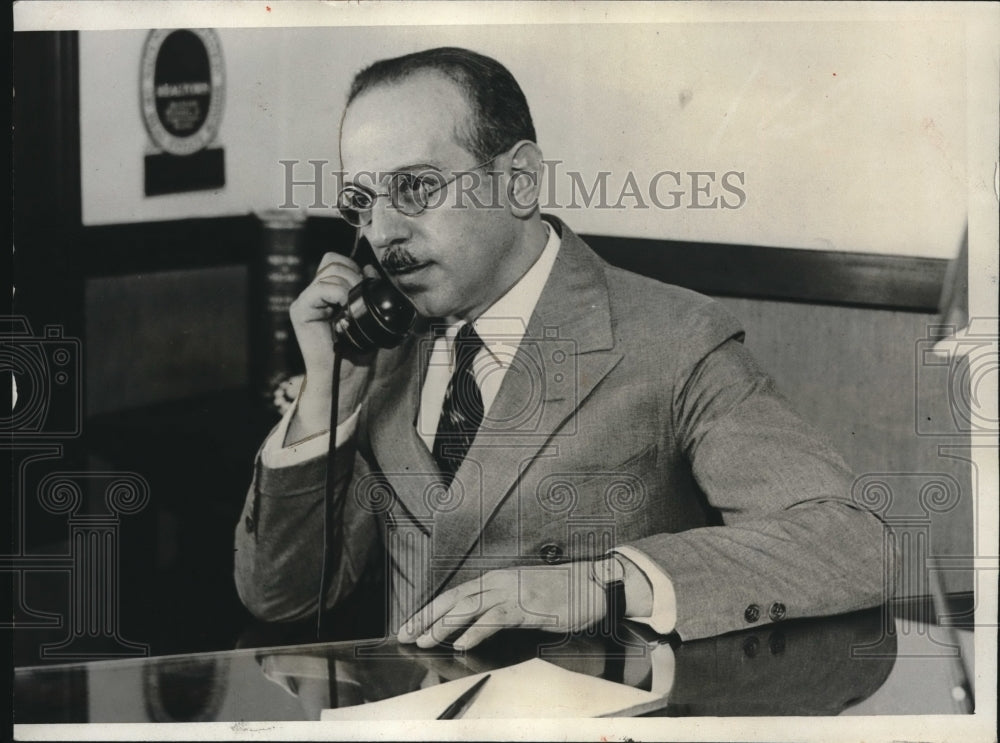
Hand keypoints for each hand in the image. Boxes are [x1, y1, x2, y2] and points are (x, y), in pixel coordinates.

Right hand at [287, 252, 376, 437]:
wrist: (344, 377)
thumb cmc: (357, 350)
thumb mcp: (368, 314)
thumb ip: (366, 290)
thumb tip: (370, 268)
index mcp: (328, 292)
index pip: (336, 261)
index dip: (354, 267)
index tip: (367, 287)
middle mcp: (314, 294)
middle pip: (332, 262)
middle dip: (354, 275)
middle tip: (362, 298)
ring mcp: (306, 301)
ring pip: (329, 272)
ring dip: (349, 285)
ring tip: (354, 307)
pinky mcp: (300, 310)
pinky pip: (320, 288)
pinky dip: (338, 293)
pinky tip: (346, 307)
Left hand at [396, 563, 606, 650]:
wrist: (591, 585)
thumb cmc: (560, 593)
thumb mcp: (523, 595)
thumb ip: (499, 604)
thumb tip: (473, 624)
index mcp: (495, 579)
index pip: (454, 595)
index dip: (430, 610)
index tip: (410, 625)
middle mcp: (498, 581)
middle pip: (453, 599)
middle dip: (426, 617)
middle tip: (405, 634)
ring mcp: (511, 592)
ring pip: (468, 607)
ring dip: (443, 625)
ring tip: (424, 640)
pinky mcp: (526, 606)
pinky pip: (494, 618)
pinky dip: (475, 631)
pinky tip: (461, 643)